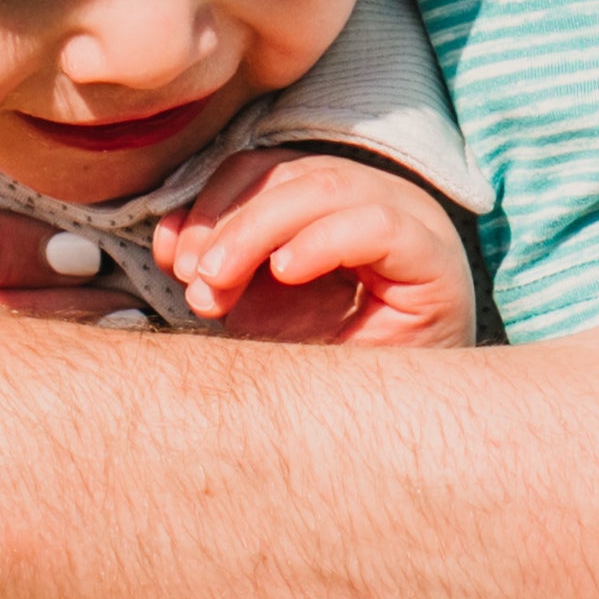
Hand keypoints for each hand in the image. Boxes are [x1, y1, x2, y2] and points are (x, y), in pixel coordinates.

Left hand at [153, 148, 476, 347]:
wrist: (392, 428)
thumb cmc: (328, 367)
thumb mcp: (259, 311)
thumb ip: (219, 271)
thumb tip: (166, 237)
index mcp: (331, 201)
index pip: (264, 170)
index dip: (212, 203)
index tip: (175, 260)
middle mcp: (372, 196)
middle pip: (289, 172)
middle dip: (229, 221)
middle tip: (195, 278)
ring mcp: (410, 217)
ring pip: (325, 185)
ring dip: (257, 230)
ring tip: (219, 281)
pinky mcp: (432, 255)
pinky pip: (375, 225)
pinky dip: (321, 241)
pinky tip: (285, 272)